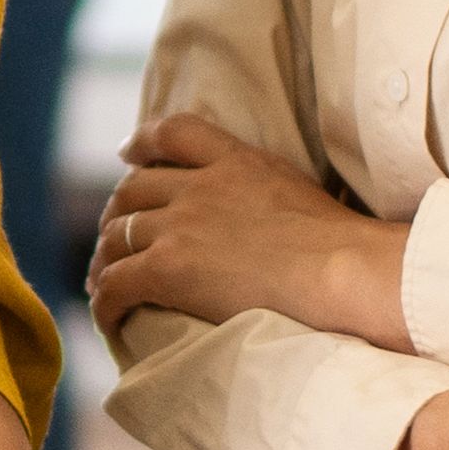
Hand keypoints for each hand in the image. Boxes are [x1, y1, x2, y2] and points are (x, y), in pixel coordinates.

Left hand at [91, 110, 412, 352]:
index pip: (175, 133)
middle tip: (114, 240)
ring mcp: (180, 226)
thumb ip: (266, 190)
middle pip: (132, 191)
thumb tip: (266, 216)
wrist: (344, 271)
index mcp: (237, 162)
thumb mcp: (300, 192)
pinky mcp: (168, 268)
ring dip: (104, 261)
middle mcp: (200, 188)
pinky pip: (115, 283)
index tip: (128, 155)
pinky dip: (104, 301)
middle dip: (116, 215)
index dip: (142, 142)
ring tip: (104, 283)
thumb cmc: (344, 248)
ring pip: (115, 238)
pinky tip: (108, 316)